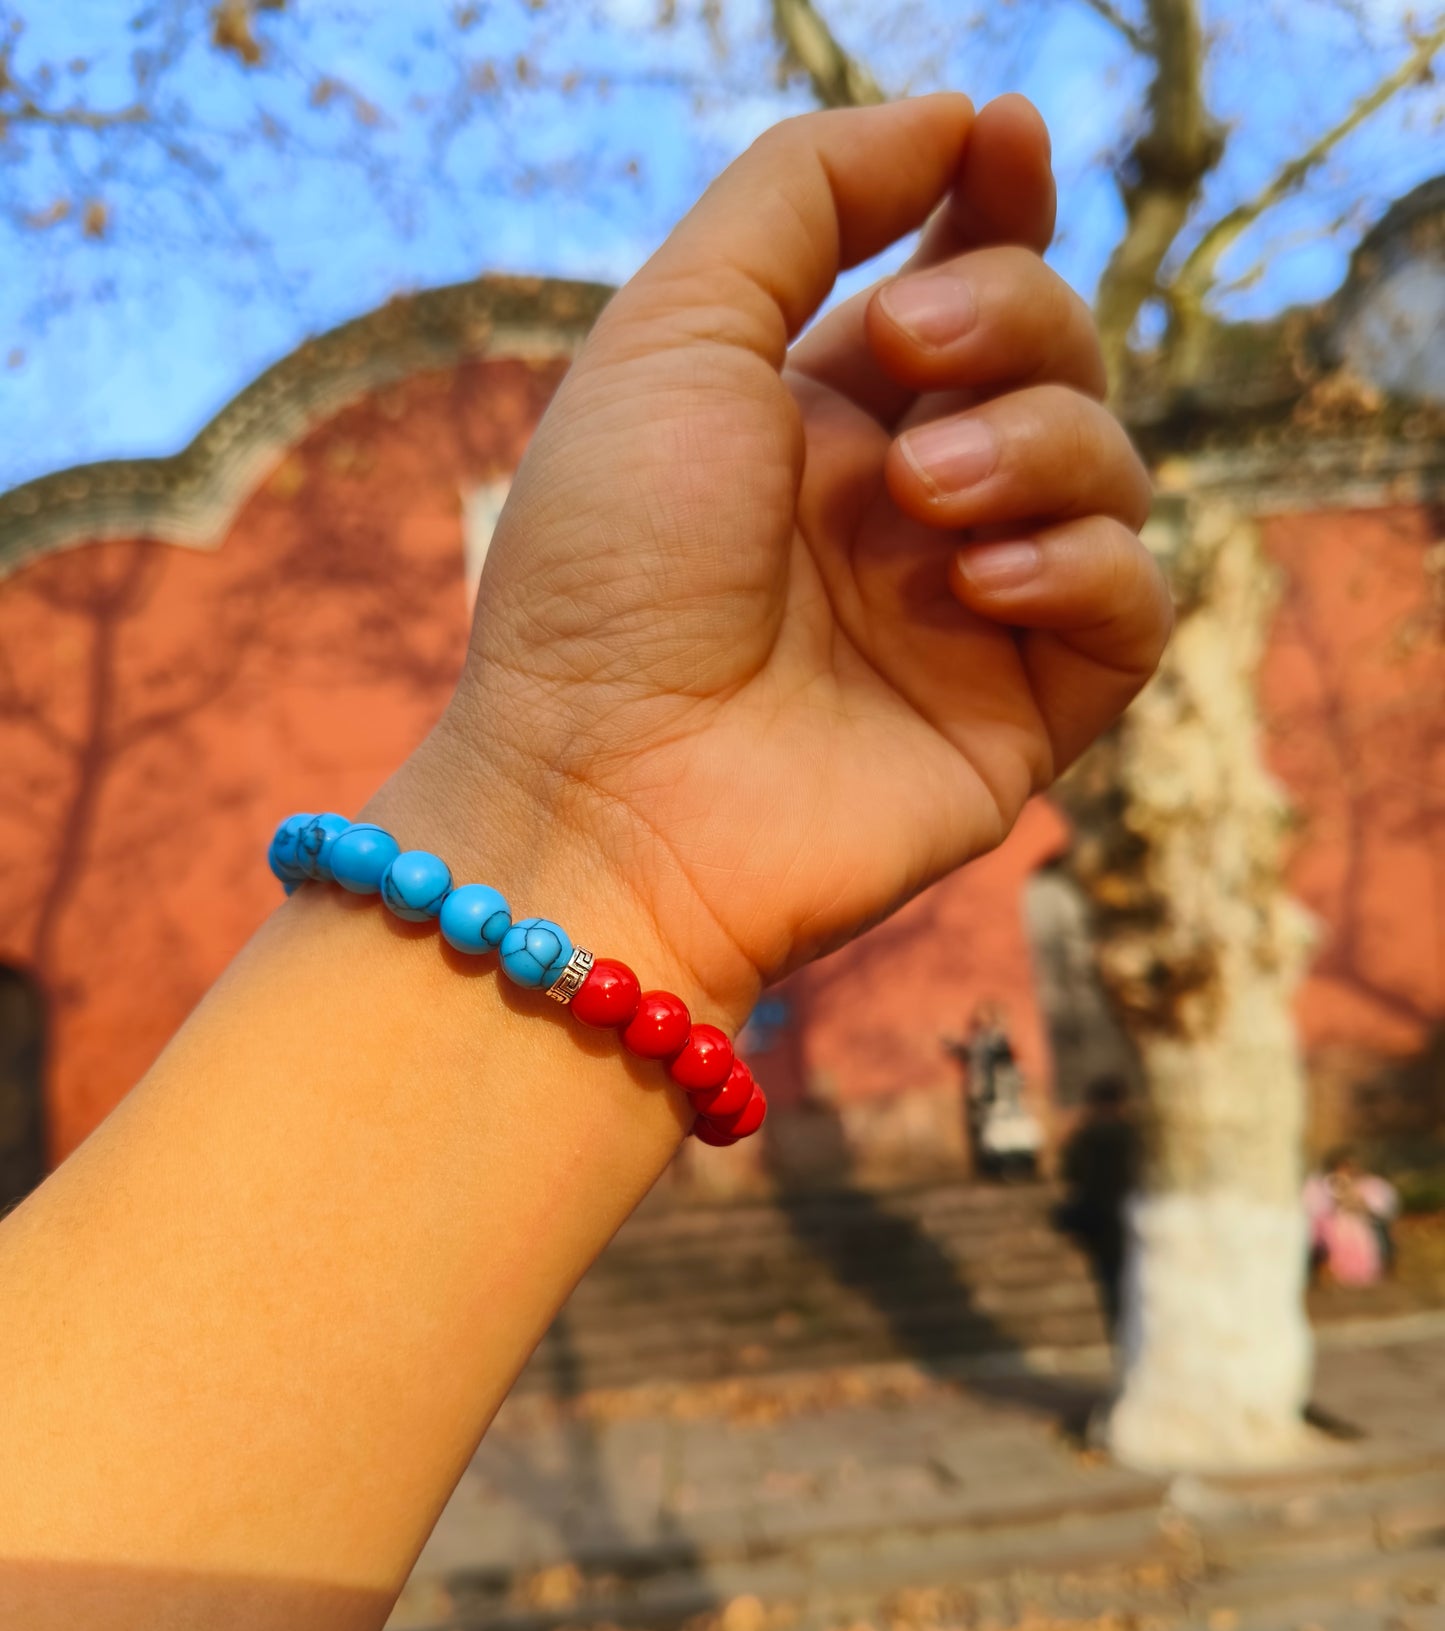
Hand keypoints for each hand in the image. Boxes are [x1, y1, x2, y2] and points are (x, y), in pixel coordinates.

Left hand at [418, 94, 1170, 1021]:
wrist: (608, 793)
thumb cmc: (609, 570)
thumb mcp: (675, 334)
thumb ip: (800, 199)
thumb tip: (953, 118)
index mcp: (820, 413)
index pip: (962, 277)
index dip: (1000, 200)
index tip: (1005, 141)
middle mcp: (906, 504)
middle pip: (1055, 349)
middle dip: (1009, 315)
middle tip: (907, 354)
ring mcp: (969, 612)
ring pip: (1108, 465)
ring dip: (1037, 442)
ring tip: (921, 497)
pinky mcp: (1023, 715)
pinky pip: (1132, 605)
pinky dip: (1082, 564)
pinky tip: (982, 579)